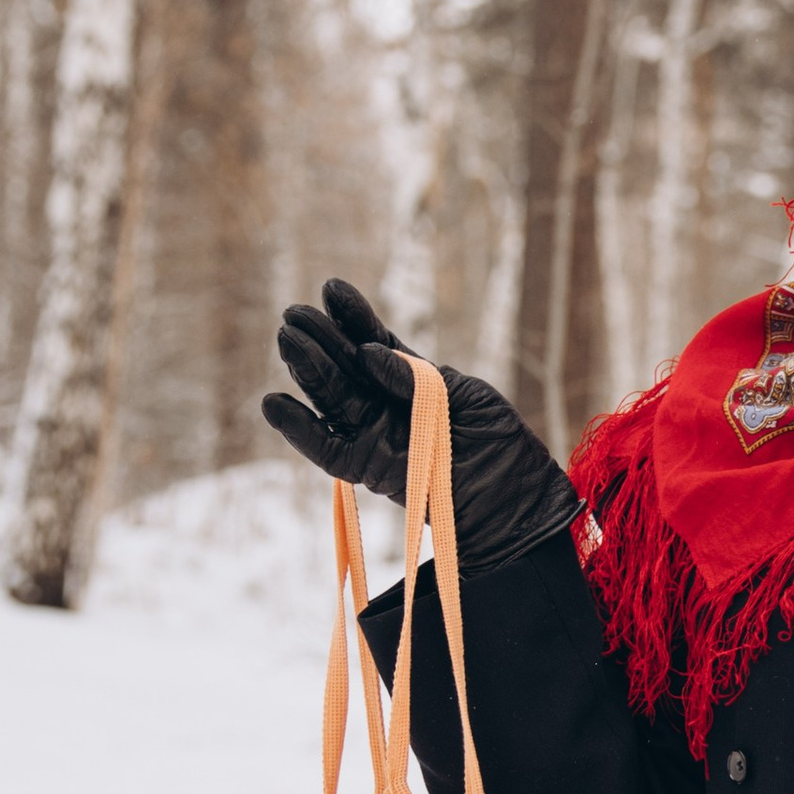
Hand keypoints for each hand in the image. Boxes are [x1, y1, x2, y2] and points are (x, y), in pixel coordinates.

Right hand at [262, 280, 581, 573]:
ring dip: (307, 372)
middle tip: (293, 313)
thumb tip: (367, 354)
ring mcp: (377, 438)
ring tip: (286, 340)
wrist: (519, 505)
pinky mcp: (371, 471)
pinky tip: (274, 405)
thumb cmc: (503, 448)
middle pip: (344, 370)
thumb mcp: (469, 398)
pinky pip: (329, 450)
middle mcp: (387, 408)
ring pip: (332, 401)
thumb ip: (418, 376)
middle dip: (320, 340)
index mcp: (413, 383)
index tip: (332, 288)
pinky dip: (301, 431)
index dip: (354, 318)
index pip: (375, 343)